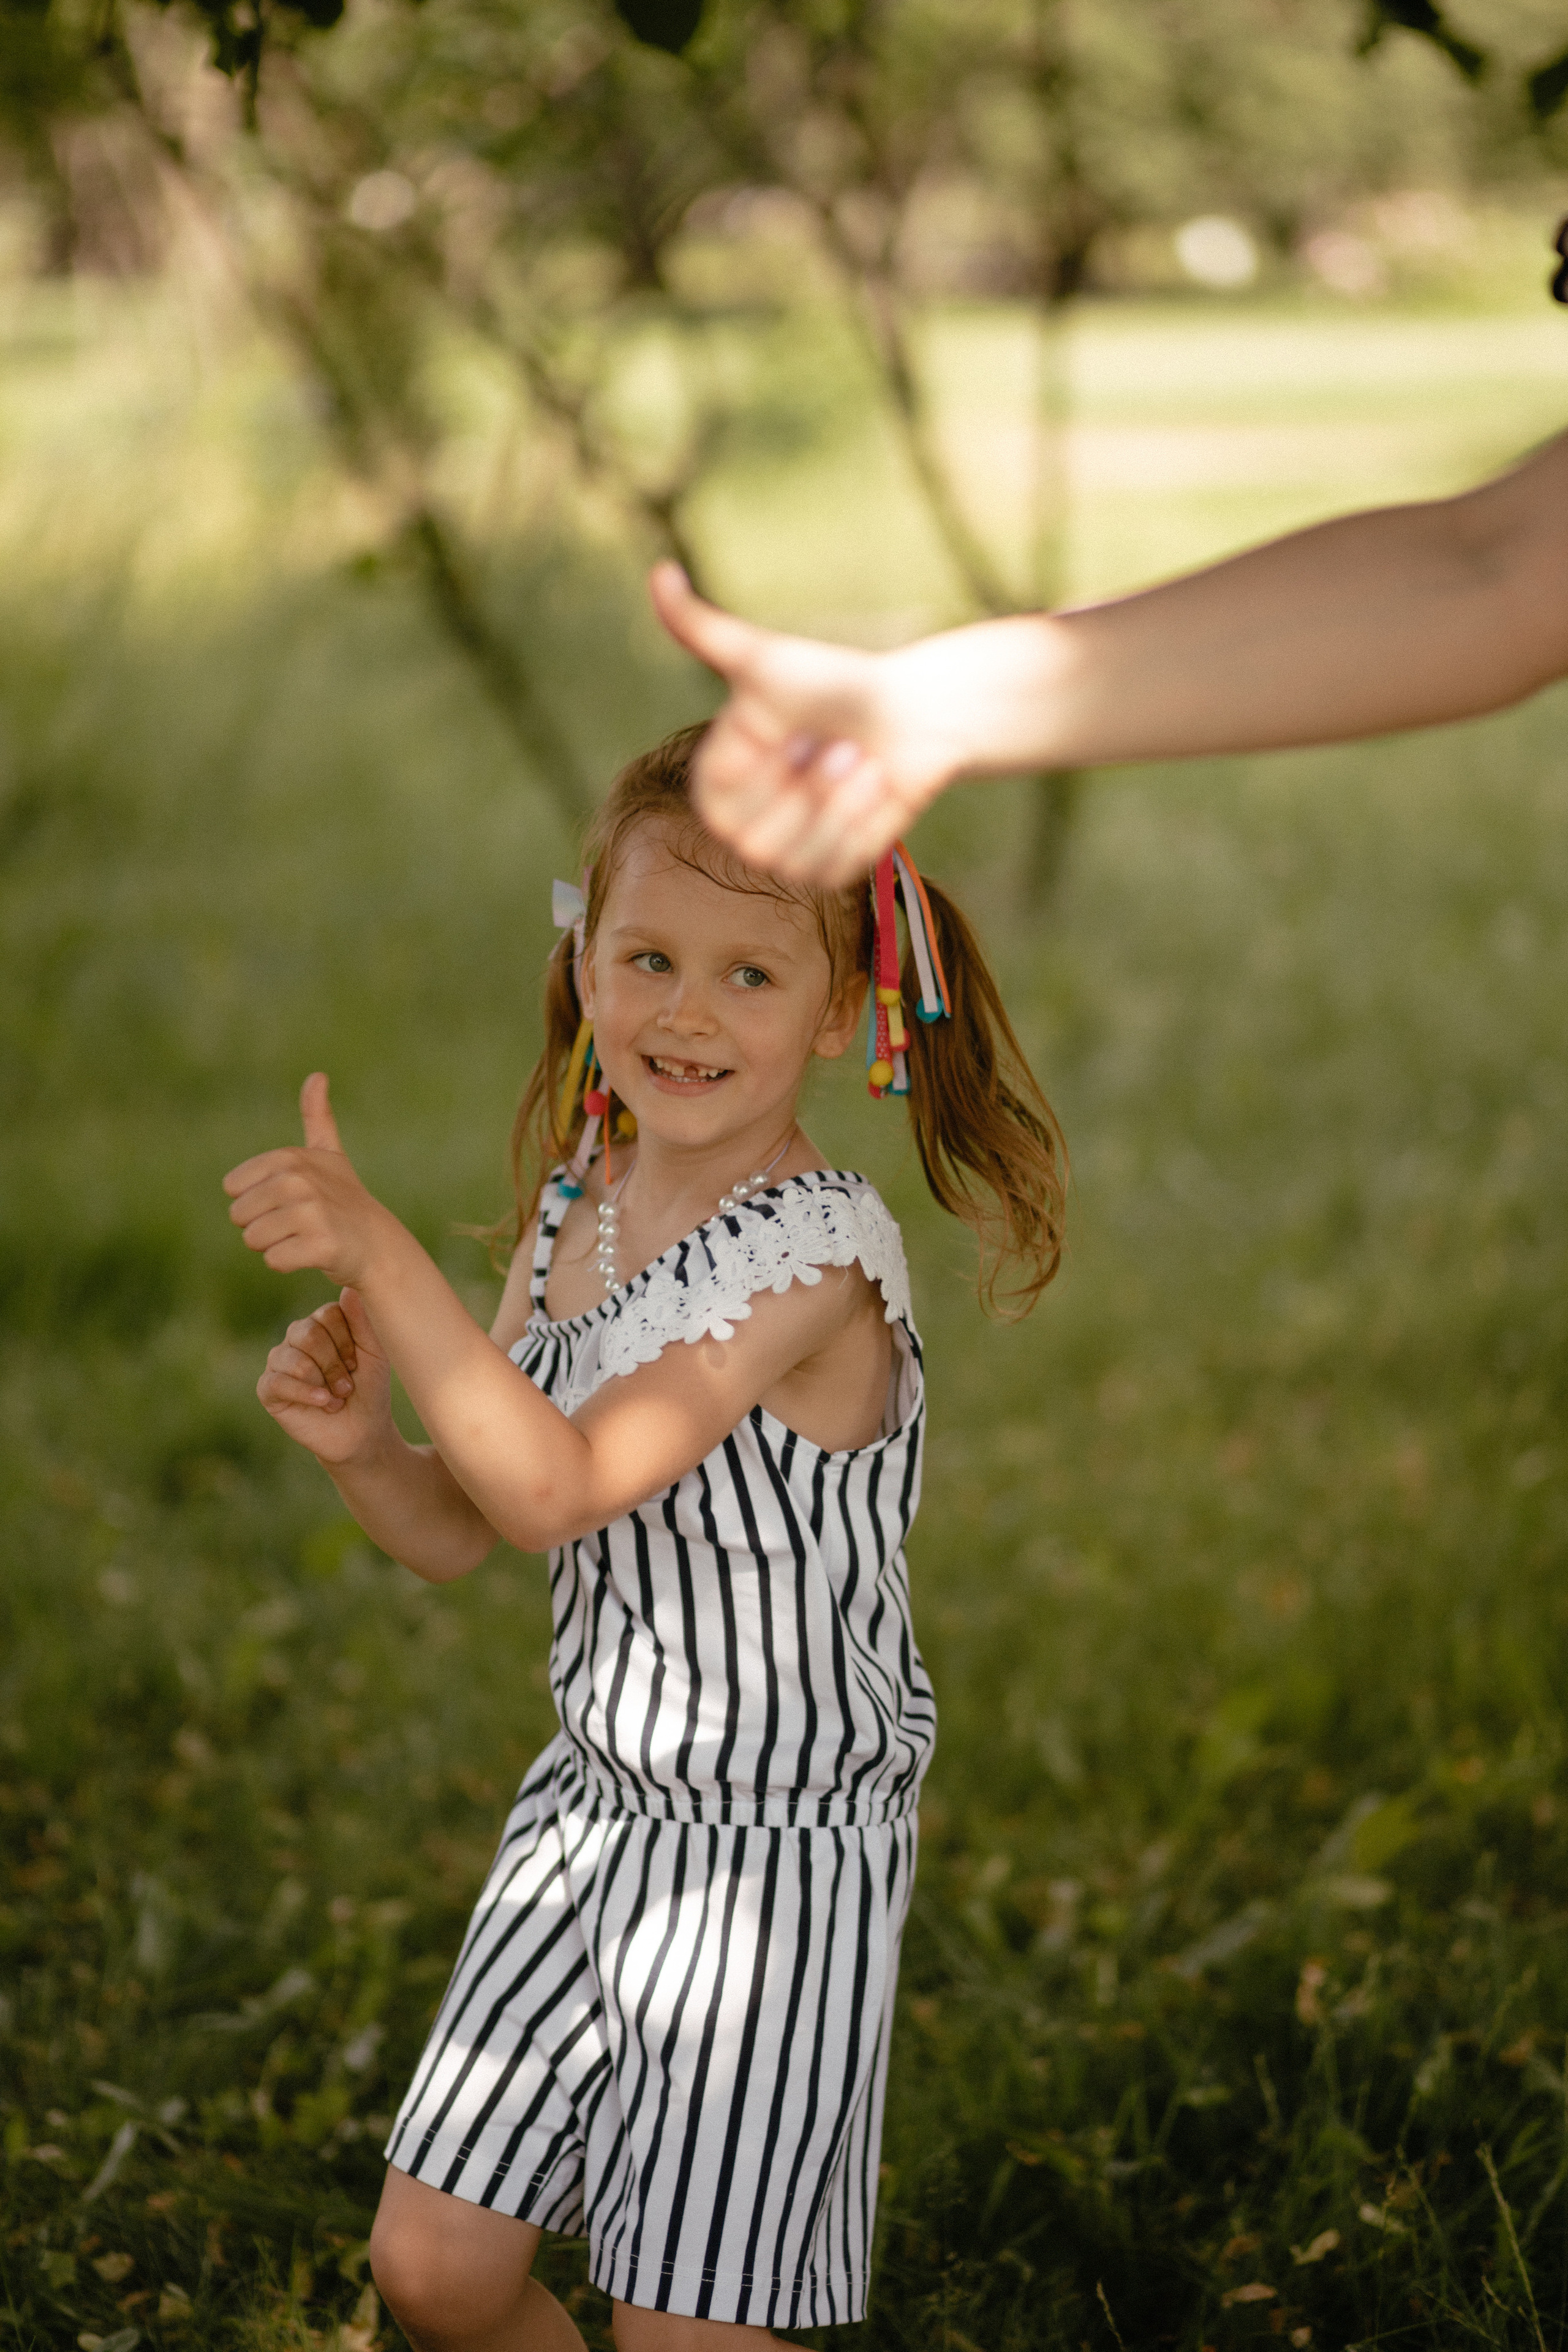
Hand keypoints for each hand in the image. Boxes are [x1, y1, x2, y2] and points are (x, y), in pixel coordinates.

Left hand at [223, 1073, 390, 1287]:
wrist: (378, 1244)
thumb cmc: (344, 1200)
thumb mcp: (328, 1155)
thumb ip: (317, 1116)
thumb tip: (318, 1075)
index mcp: (289, 1159)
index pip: (233, 1189)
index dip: (255, 1201)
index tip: (288, 1201)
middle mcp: (299, 1181)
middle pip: (240, 1216)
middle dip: (263, 1226)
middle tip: (297, 1224)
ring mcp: (312, 1213)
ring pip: (254, 1240)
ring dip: (275, 1245)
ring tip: (304, 1237)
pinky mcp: (322, 1245)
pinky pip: (274, 1260)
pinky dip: (289, 1262)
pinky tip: (313, 1253)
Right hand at [256, 1286, 393, 1463]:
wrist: (361, 1432)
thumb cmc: (369, 1389)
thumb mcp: (375, 1354)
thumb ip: (363, 1322)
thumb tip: (349, 1288)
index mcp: (323, 1323)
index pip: (327, 1313)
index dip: (346, 1340)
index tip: (358, 1362)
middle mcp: (297, 1336)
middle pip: (309, 1334)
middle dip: (334, 1364)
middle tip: (347, 1386)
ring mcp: (280, 1361)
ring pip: (294, 1358)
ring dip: (322, 1382)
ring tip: (336, 1398)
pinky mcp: (268, 1388)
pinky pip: (277, 1381)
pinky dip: (305, 1393)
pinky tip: (323, 1402)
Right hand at [649, 563, 964, 883]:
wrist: (911, 713)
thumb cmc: (833, 682)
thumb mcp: (765, 657)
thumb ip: (702, 628)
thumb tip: (658, 571)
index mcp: (719, 779)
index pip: (719, 802)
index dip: (762, 768)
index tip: (791, 730)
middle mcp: (746, 822)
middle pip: (758, 841)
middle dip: (809, 788)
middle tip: (840, 743)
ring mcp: (789, 851)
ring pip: (800, 857)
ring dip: (842, 803)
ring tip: (863, 760)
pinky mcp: (834, 869)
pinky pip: (839, 863)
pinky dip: (867, 821)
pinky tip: (881, 785)